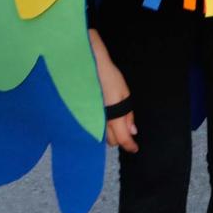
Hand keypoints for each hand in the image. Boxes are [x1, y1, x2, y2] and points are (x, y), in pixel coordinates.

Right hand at [90, 31, 137, 152]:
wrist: (84, 64)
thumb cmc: (107, 76)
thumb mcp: (124, 92)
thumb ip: (127, 114)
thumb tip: (133, 132)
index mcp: (112, 115)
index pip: (121, 139)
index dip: (129, 145)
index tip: (134, 148)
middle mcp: (99, 121)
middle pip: (110, 140)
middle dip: (118, 138)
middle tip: (123, 129)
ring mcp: (87, 119)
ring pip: (99, 135)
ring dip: (106, 133)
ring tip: (111, 121)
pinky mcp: (78, 115)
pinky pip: (89, 128)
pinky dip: (95, 127)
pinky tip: (99, 119)